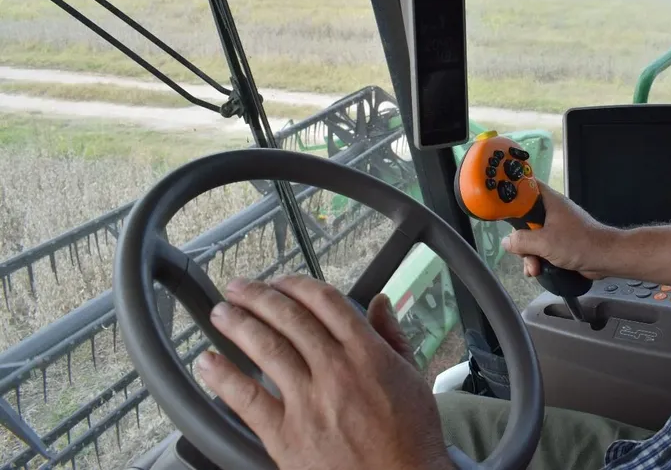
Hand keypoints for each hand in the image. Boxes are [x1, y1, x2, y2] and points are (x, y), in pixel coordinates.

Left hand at [195, 274, 452, 469]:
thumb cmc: (411, 436)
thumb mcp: (413, 377)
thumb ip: (393, 335)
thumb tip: (380, 302)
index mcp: (367, 353)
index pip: (324, 303)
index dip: (297, 285)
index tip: (281, 282)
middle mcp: (336, 370)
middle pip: (289, 319)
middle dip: (259, 297)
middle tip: (240, 288)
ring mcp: (309, 402)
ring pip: (266, 349)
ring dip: (238, 324)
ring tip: (221, 313)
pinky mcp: (287, 436)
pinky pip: (247, 399)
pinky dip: (223, 377)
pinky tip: (208, 362)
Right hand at [501, 180, 618, 279]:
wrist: (605, 258)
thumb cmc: (580, 243)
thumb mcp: (544, 242)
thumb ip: (521, 241)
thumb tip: (507, 242)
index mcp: (549, 201)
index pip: (525, 187)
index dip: (511, 193)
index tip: (500, 206)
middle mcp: (552, 211)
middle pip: (524, 219)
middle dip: (520, 239)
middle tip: (521, 250)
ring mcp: (557, 227)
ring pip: (532, 237)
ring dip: (529, 254)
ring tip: (534, 267)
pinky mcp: (561, 241)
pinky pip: (542, 247)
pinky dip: (538, 259)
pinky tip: (538, 271)